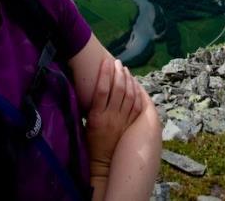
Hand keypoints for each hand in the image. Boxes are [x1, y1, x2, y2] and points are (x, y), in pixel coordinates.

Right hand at [86, 57, 144, 177]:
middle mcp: (111, 116)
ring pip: (129, 96)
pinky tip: (135, 84)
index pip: (102, 89)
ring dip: (128, 80)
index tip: (105, 61)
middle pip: (117, 90)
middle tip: (117, 62)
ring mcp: (123, 120)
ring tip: (126, 70)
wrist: (103, 162)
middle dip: (118, 73)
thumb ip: (92, 106)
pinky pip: (136, 106)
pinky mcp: (131, 124)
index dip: (104, 73)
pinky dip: (137, 93)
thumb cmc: (91, 141)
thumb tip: (93, 86)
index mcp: (97, 116)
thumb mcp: (87, 123)